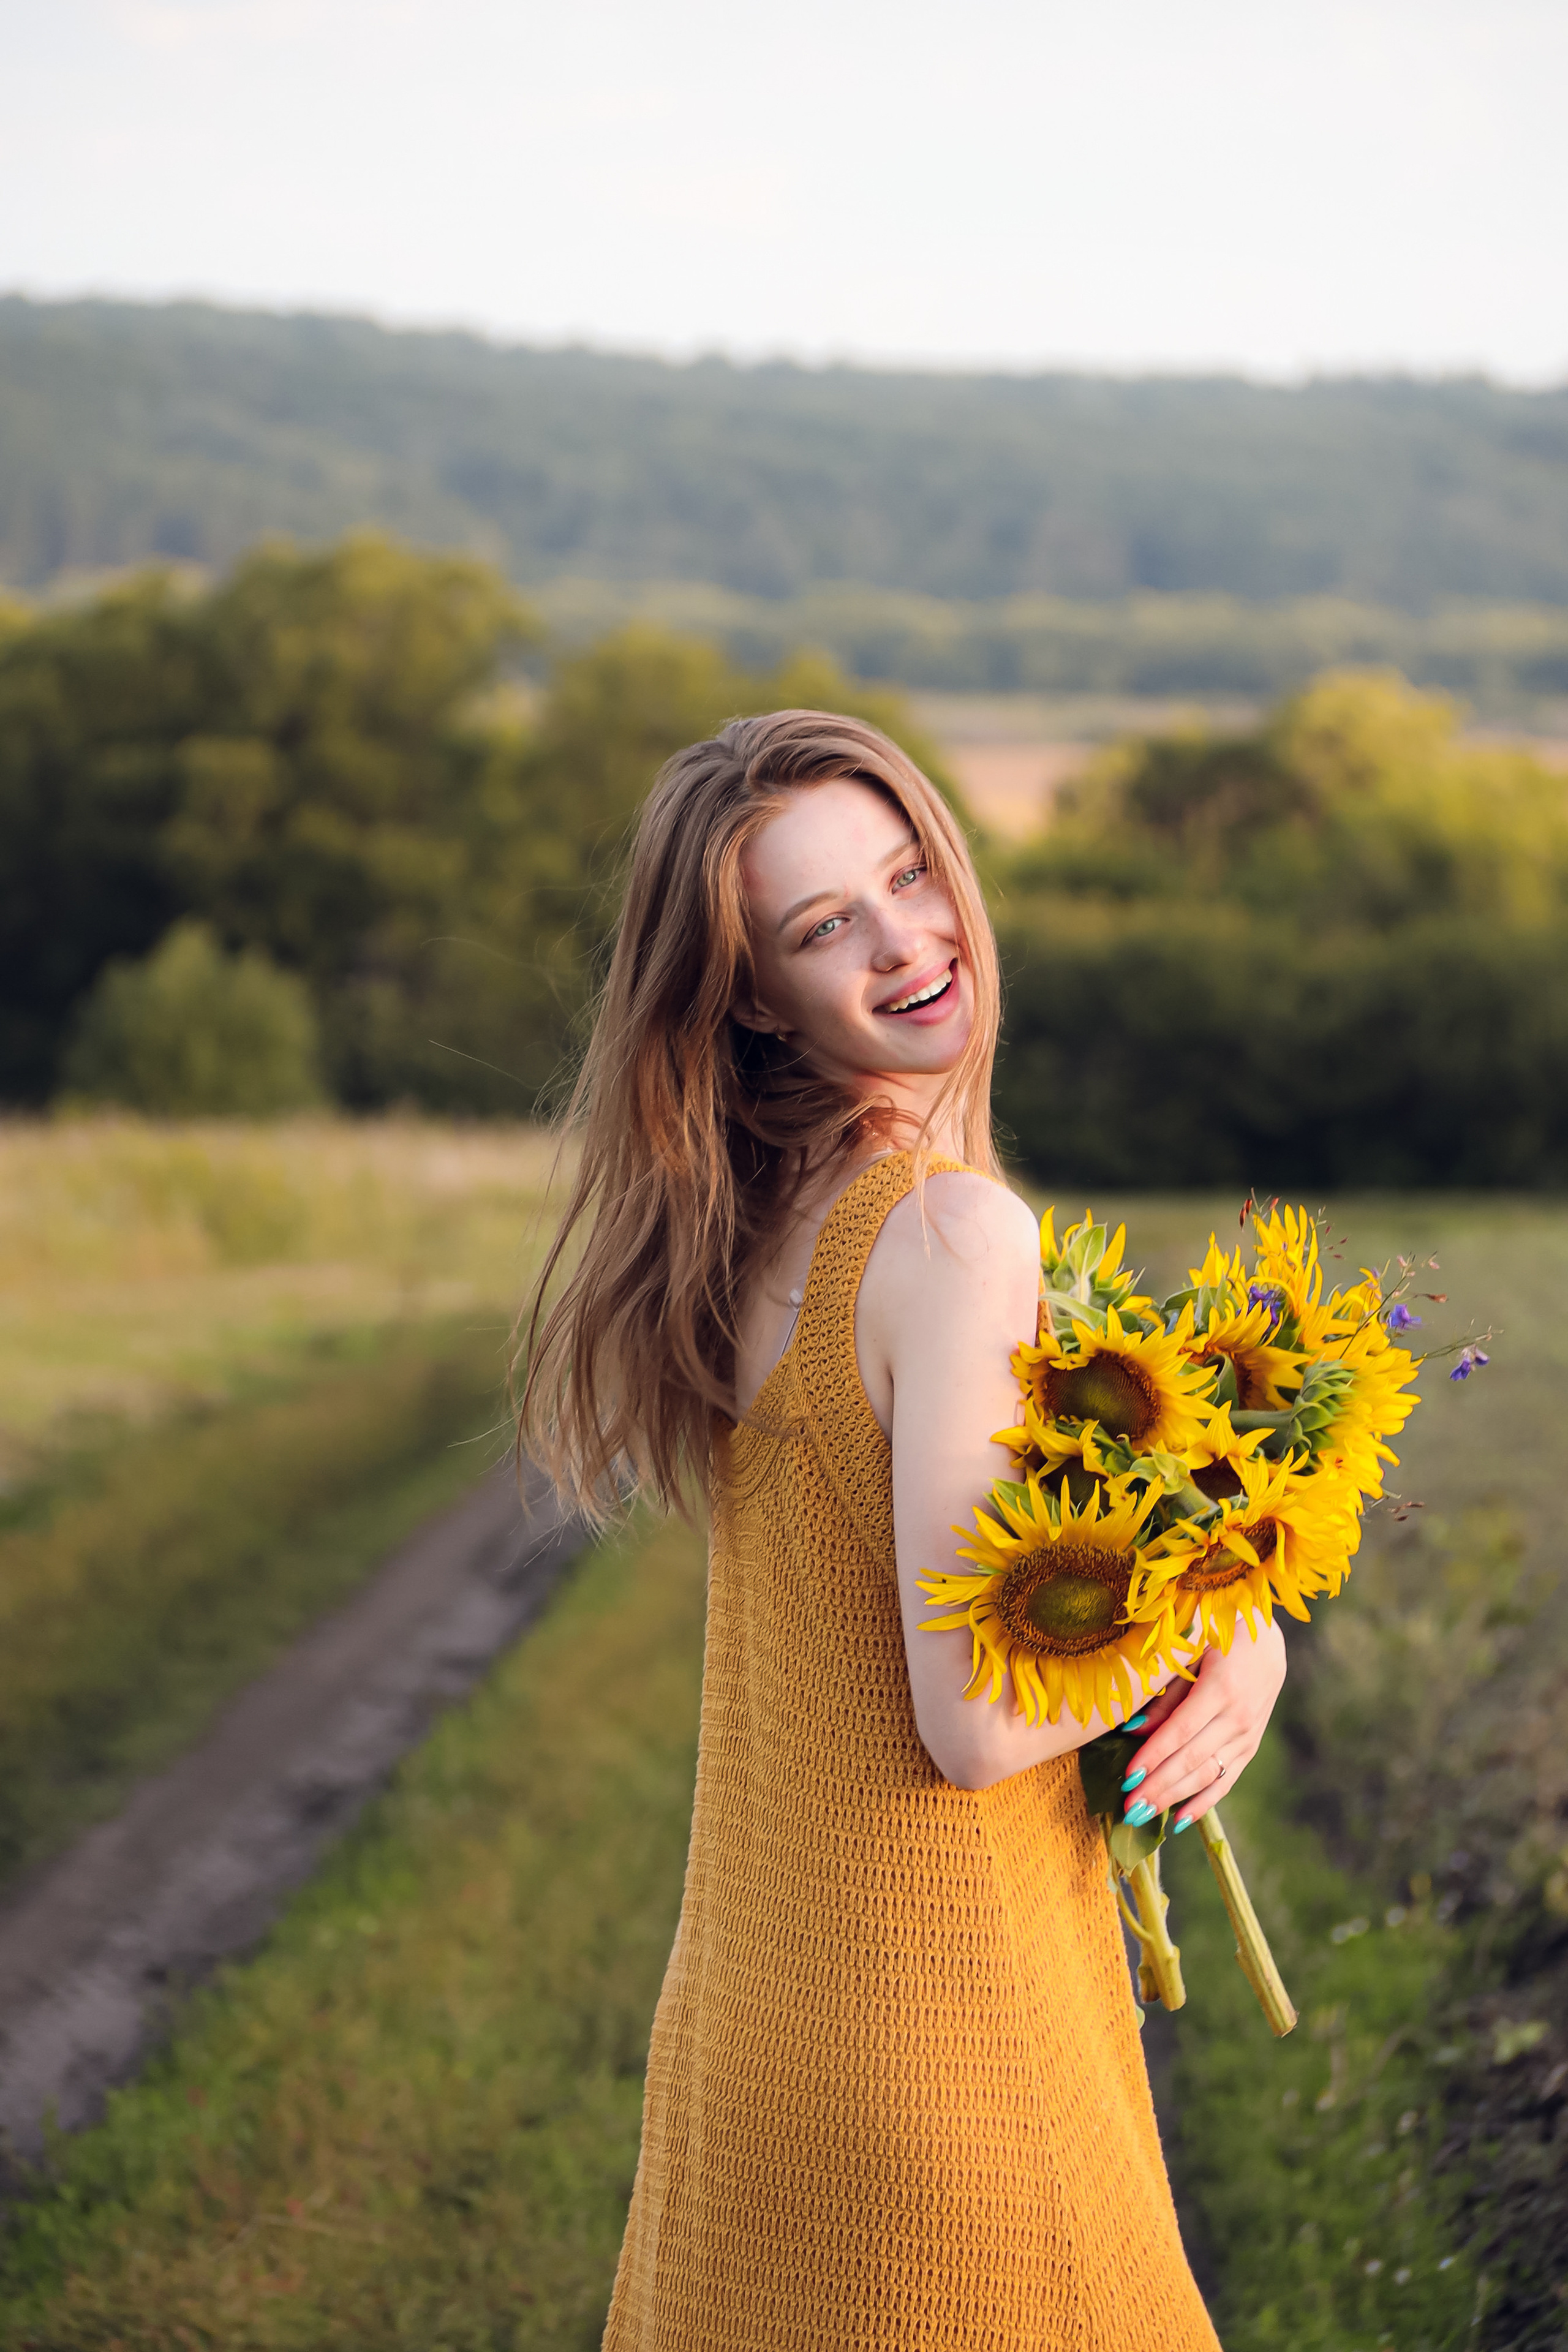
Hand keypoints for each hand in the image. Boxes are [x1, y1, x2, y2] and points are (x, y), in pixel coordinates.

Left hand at [1119, 1617, 1286, 1832]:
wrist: (1266, 1638)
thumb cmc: (1215, 1635)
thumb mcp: (1188, 1650)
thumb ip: (1164, 1691)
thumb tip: (1132, 1729)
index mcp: (1221, 1688)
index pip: (1180, 1731)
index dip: (1154, 1757)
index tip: (1128, 1779)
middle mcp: (1238, 1717)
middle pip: (1192, 1760)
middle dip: (1158, 1787)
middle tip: (1129, 1809)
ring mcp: (1247, 1735)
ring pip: (1208, 1775)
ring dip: (1174, 1798)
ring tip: (1143, 1815)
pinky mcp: (1250, 1747)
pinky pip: (1226, 1781)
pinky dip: (1203, 1803)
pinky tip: (1178, 1820)